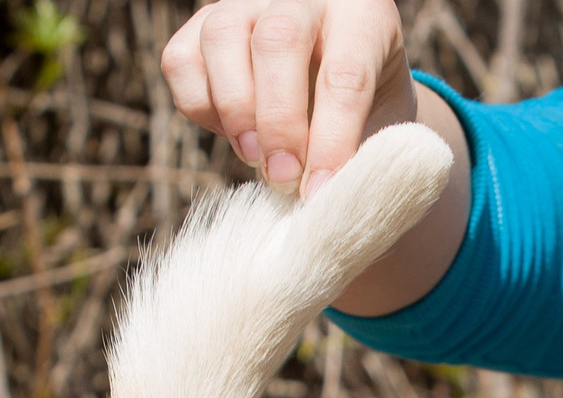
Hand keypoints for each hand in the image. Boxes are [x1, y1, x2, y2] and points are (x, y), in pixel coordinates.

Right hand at [163, 0, 412, 195]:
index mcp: (364, 15)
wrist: (335, 92)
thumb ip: (364, 162)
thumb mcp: (381, 132)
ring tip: (255, 160)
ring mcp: (247, 2)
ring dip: (235, 112)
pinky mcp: (202, 22)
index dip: (332, 140)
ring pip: (223, 39)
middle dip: (277, 122)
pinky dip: (199, 107)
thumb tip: (332, 211)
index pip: (345, 74)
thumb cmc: (366, 119)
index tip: (320, 193)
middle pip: (278, 43)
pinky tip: (233, 135)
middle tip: (283, 178)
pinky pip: (181, 60)